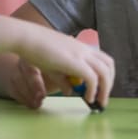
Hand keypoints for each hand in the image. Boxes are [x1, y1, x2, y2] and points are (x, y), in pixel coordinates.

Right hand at [0, 16, 114, 108]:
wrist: (27, 37)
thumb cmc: (36, 49)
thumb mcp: (53, 66)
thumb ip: (63, 78)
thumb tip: (71, 90)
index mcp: (80, 47)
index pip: (103, 59)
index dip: (106, 75)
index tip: (101, 88)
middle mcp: (84, 49)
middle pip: (109, 65)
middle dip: (109, 83)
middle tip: (103, 97)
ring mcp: (80, 54)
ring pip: (105, 72)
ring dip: (105, 89)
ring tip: (98, 101)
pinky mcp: (75, 62)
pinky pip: (93, 78)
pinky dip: (94, 90)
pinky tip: (87, 98)